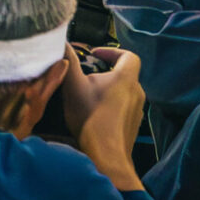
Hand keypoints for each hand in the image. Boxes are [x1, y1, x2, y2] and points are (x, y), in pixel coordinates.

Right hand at [58, 48, 145, 189]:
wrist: (107, 157)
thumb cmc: (91, 118)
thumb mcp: (74, 88)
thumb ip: (69, 63)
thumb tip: (61, 42)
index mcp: (127, 78)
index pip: (128, 55)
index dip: (111, 51)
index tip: (94, 55)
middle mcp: (137, 91)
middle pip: (124, 74)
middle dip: (106, 73)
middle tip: (86, 77)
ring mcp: (138, 110)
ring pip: (124, 92)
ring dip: (108, 91)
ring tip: (88, 97)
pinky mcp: (134, 126)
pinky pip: (124, 109)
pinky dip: (112, 106)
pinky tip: (95, 116)